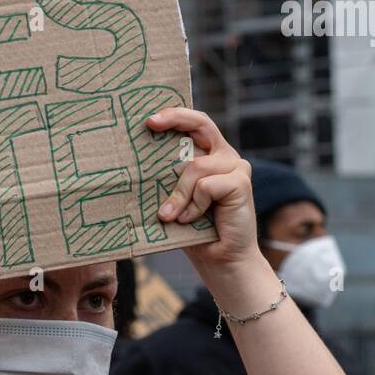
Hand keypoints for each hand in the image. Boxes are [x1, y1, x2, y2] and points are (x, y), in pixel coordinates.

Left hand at [145, 107, 262, 274]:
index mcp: (210, 156)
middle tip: (150, 123)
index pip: (195, 124)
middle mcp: (225, 156)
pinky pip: (205, 186)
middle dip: (175, 118)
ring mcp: (236, 167)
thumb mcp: (175, 198)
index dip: (175, 115)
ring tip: (169, 216)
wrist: (221, 259)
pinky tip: (191, 219)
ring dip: (178, 194)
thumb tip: (133, 162)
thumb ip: (166, 178)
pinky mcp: (241, 182)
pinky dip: (194, 205)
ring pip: (195, 167)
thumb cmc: (193, 230)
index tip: (149, 119)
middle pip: (201, 124)